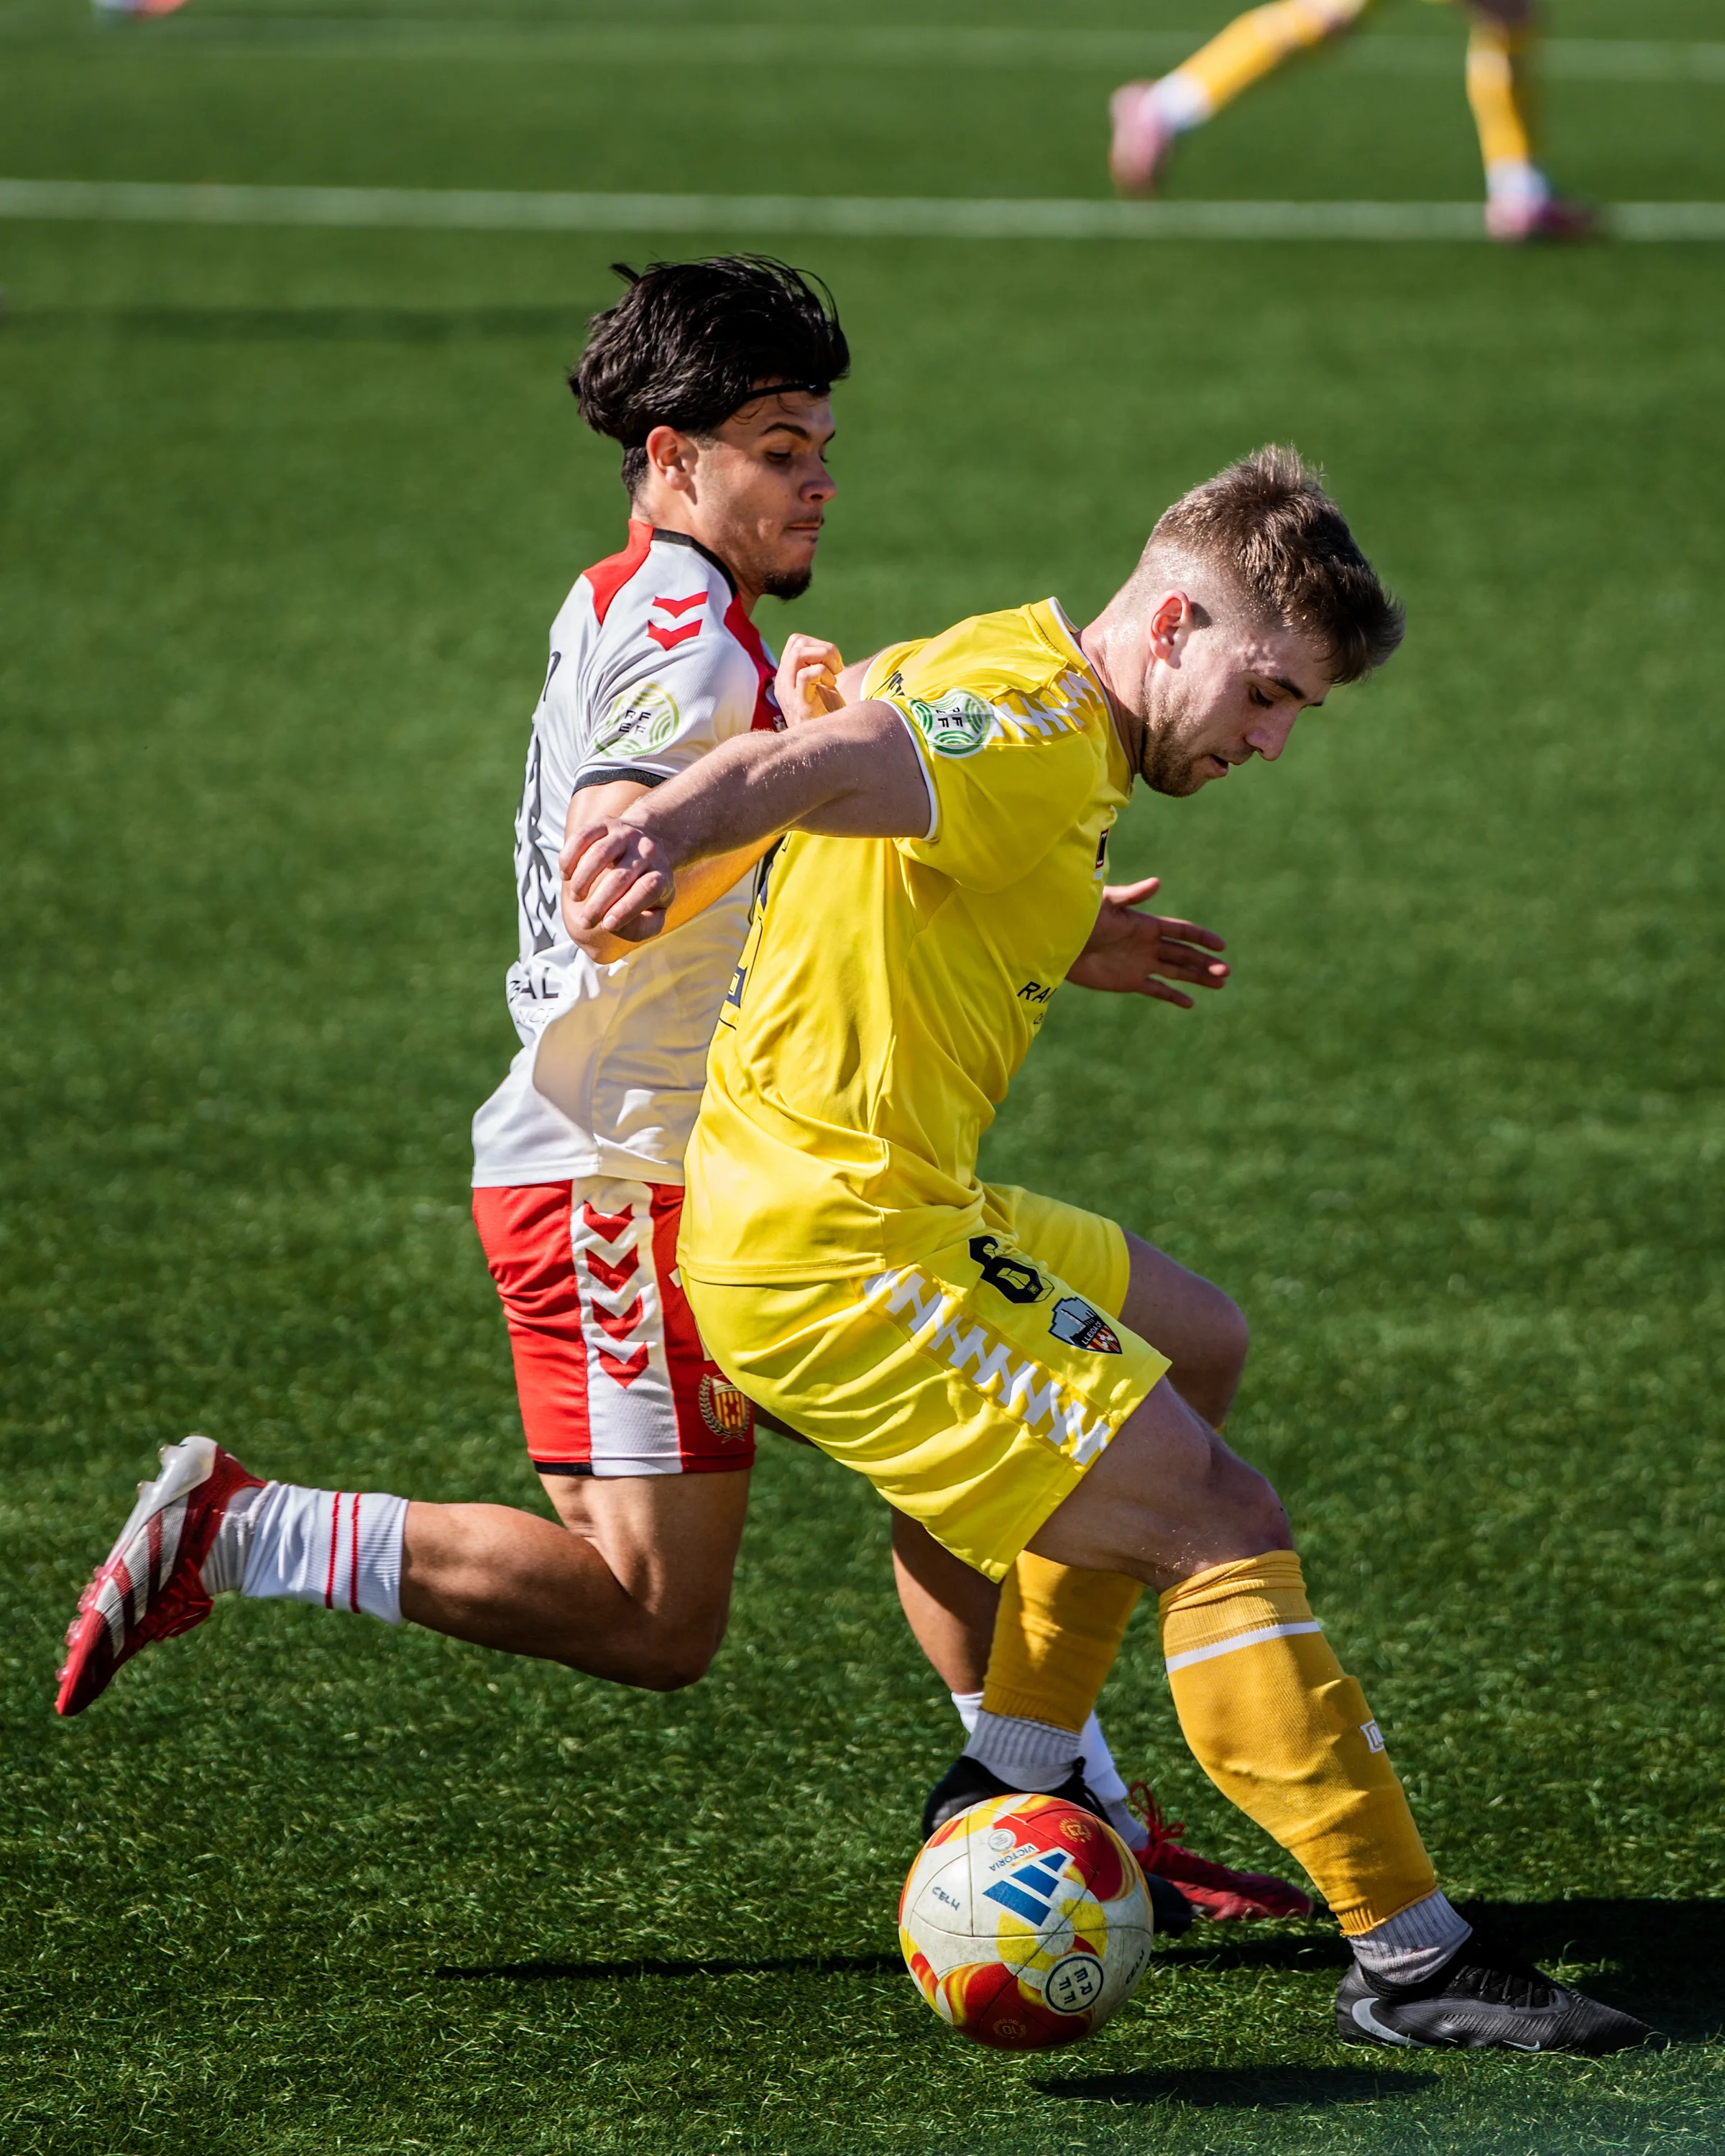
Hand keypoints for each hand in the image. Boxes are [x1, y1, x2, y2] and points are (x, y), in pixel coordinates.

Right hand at [559, 816, 675, 947]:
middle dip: (598, 903)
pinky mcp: (605, 824)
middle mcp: (647, 851)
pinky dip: (569, 857)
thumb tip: (614, 925)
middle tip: (585, 922)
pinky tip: (566, 875)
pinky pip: (583, 836)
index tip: (607, 925)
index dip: (627, 908)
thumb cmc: (646, 888)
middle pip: (621, 876)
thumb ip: (643, 927)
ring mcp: (625, 835)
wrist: (648, 845)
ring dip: (583, 880)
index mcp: (661, 874)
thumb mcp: (656, 910)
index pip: (648, 889)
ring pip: (600, 853)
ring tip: (576, 897)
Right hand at [775, 633, 844, 725]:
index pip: (796, 642)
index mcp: (787, 676)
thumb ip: (816, 668)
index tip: (833, 662)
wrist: (825, 745)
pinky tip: (832, 686)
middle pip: (797, 644)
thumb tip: (826, 650)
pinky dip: (823, 673)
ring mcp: (789, 693)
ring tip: (834, 674)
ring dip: (823, 657)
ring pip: (798, 654)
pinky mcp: (800, 704)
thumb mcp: (818, 687)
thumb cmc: (826, 716)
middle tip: (837, 667)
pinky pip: (806, 675)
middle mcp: (783, 682)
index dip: (818, 644)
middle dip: (823, 649)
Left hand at [1066, 876, 1227, 1005]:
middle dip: (1205, 962)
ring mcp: (1141, 964)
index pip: (1181, 932)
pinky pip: (1157, 990)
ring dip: (1197, 978)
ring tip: (1220, 984)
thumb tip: (1157, 882)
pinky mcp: (1129, 981)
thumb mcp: (1107, 904)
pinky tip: (1190, 1003)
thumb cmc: (1082, 918)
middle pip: (1184, 954)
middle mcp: (1148, 945)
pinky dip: (1173, 996)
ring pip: (1176, 971)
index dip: (1202, 938)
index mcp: (1147, 925)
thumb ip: (1132, 896)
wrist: (1060, 943)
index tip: (1221, 946)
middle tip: (1226, 971)